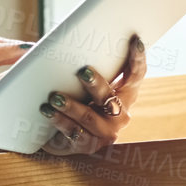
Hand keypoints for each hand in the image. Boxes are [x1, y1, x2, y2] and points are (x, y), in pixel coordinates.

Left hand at [40, 34, 146, 155]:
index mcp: (125, 94)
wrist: (60, 134)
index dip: (138, 58)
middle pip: (110, 97)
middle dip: (96, 85)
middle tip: (82, 72)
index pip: (137, 74)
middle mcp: (120, 114)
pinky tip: (48, 111)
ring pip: (90, 117)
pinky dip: (60, 121)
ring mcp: (106, 132)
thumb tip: (52, 41)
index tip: (134, 40)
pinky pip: (74, 132)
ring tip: (55, 97)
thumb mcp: (84, 81)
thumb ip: (84, 63)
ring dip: (72, 106)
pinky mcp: (88, 145)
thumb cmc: (76, 98)